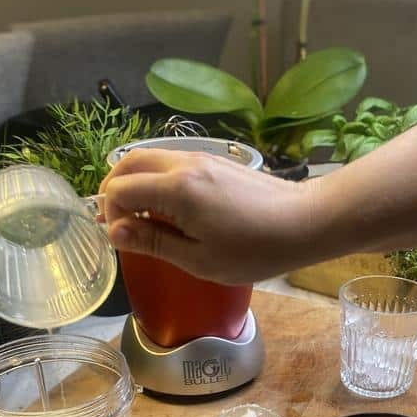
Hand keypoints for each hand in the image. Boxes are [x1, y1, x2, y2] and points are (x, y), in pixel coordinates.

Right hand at [99, 149, 318, 283]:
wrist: (305, 222)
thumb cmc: (256, 249)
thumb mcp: (200, 259)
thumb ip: (154, 242)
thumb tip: (115, 232)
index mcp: (177, 189)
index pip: (120, 190)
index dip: (111, 215)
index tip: (122, 240)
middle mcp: (185, 164)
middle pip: (128, 163)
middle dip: (114, 191)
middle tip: (120, 223)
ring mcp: (202, 158)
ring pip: (150, 157)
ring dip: (135, 182)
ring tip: (143, 217)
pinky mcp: (216, 161)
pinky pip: (172, 161)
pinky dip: (157, 178)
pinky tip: (169, 208)